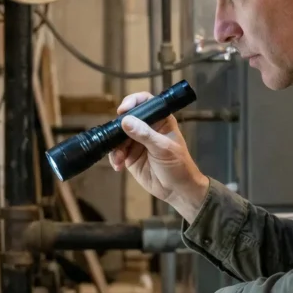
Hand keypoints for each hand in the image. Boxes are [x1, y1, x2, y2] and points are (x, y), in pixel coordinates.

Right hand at [107, 91, 208, 220]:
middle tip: (114, 137)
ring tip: (120, 159)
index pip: (145, 102)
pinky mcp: (130, 156)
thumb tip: (125, 121)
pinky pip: (117, 151)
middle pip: (127, 118)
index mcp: (160, 120)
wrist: (177, 191)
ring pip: (118, 136)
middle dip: (118, 128)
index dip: (133, 102)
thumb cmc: (178, 166)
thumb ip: (145, 135)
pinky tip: (118, 166)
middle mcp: (147, 128)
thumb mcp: (163, 149)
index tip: (123, 110)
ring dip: (115, 146)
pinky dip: (114, 157)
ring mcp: (137, 142)